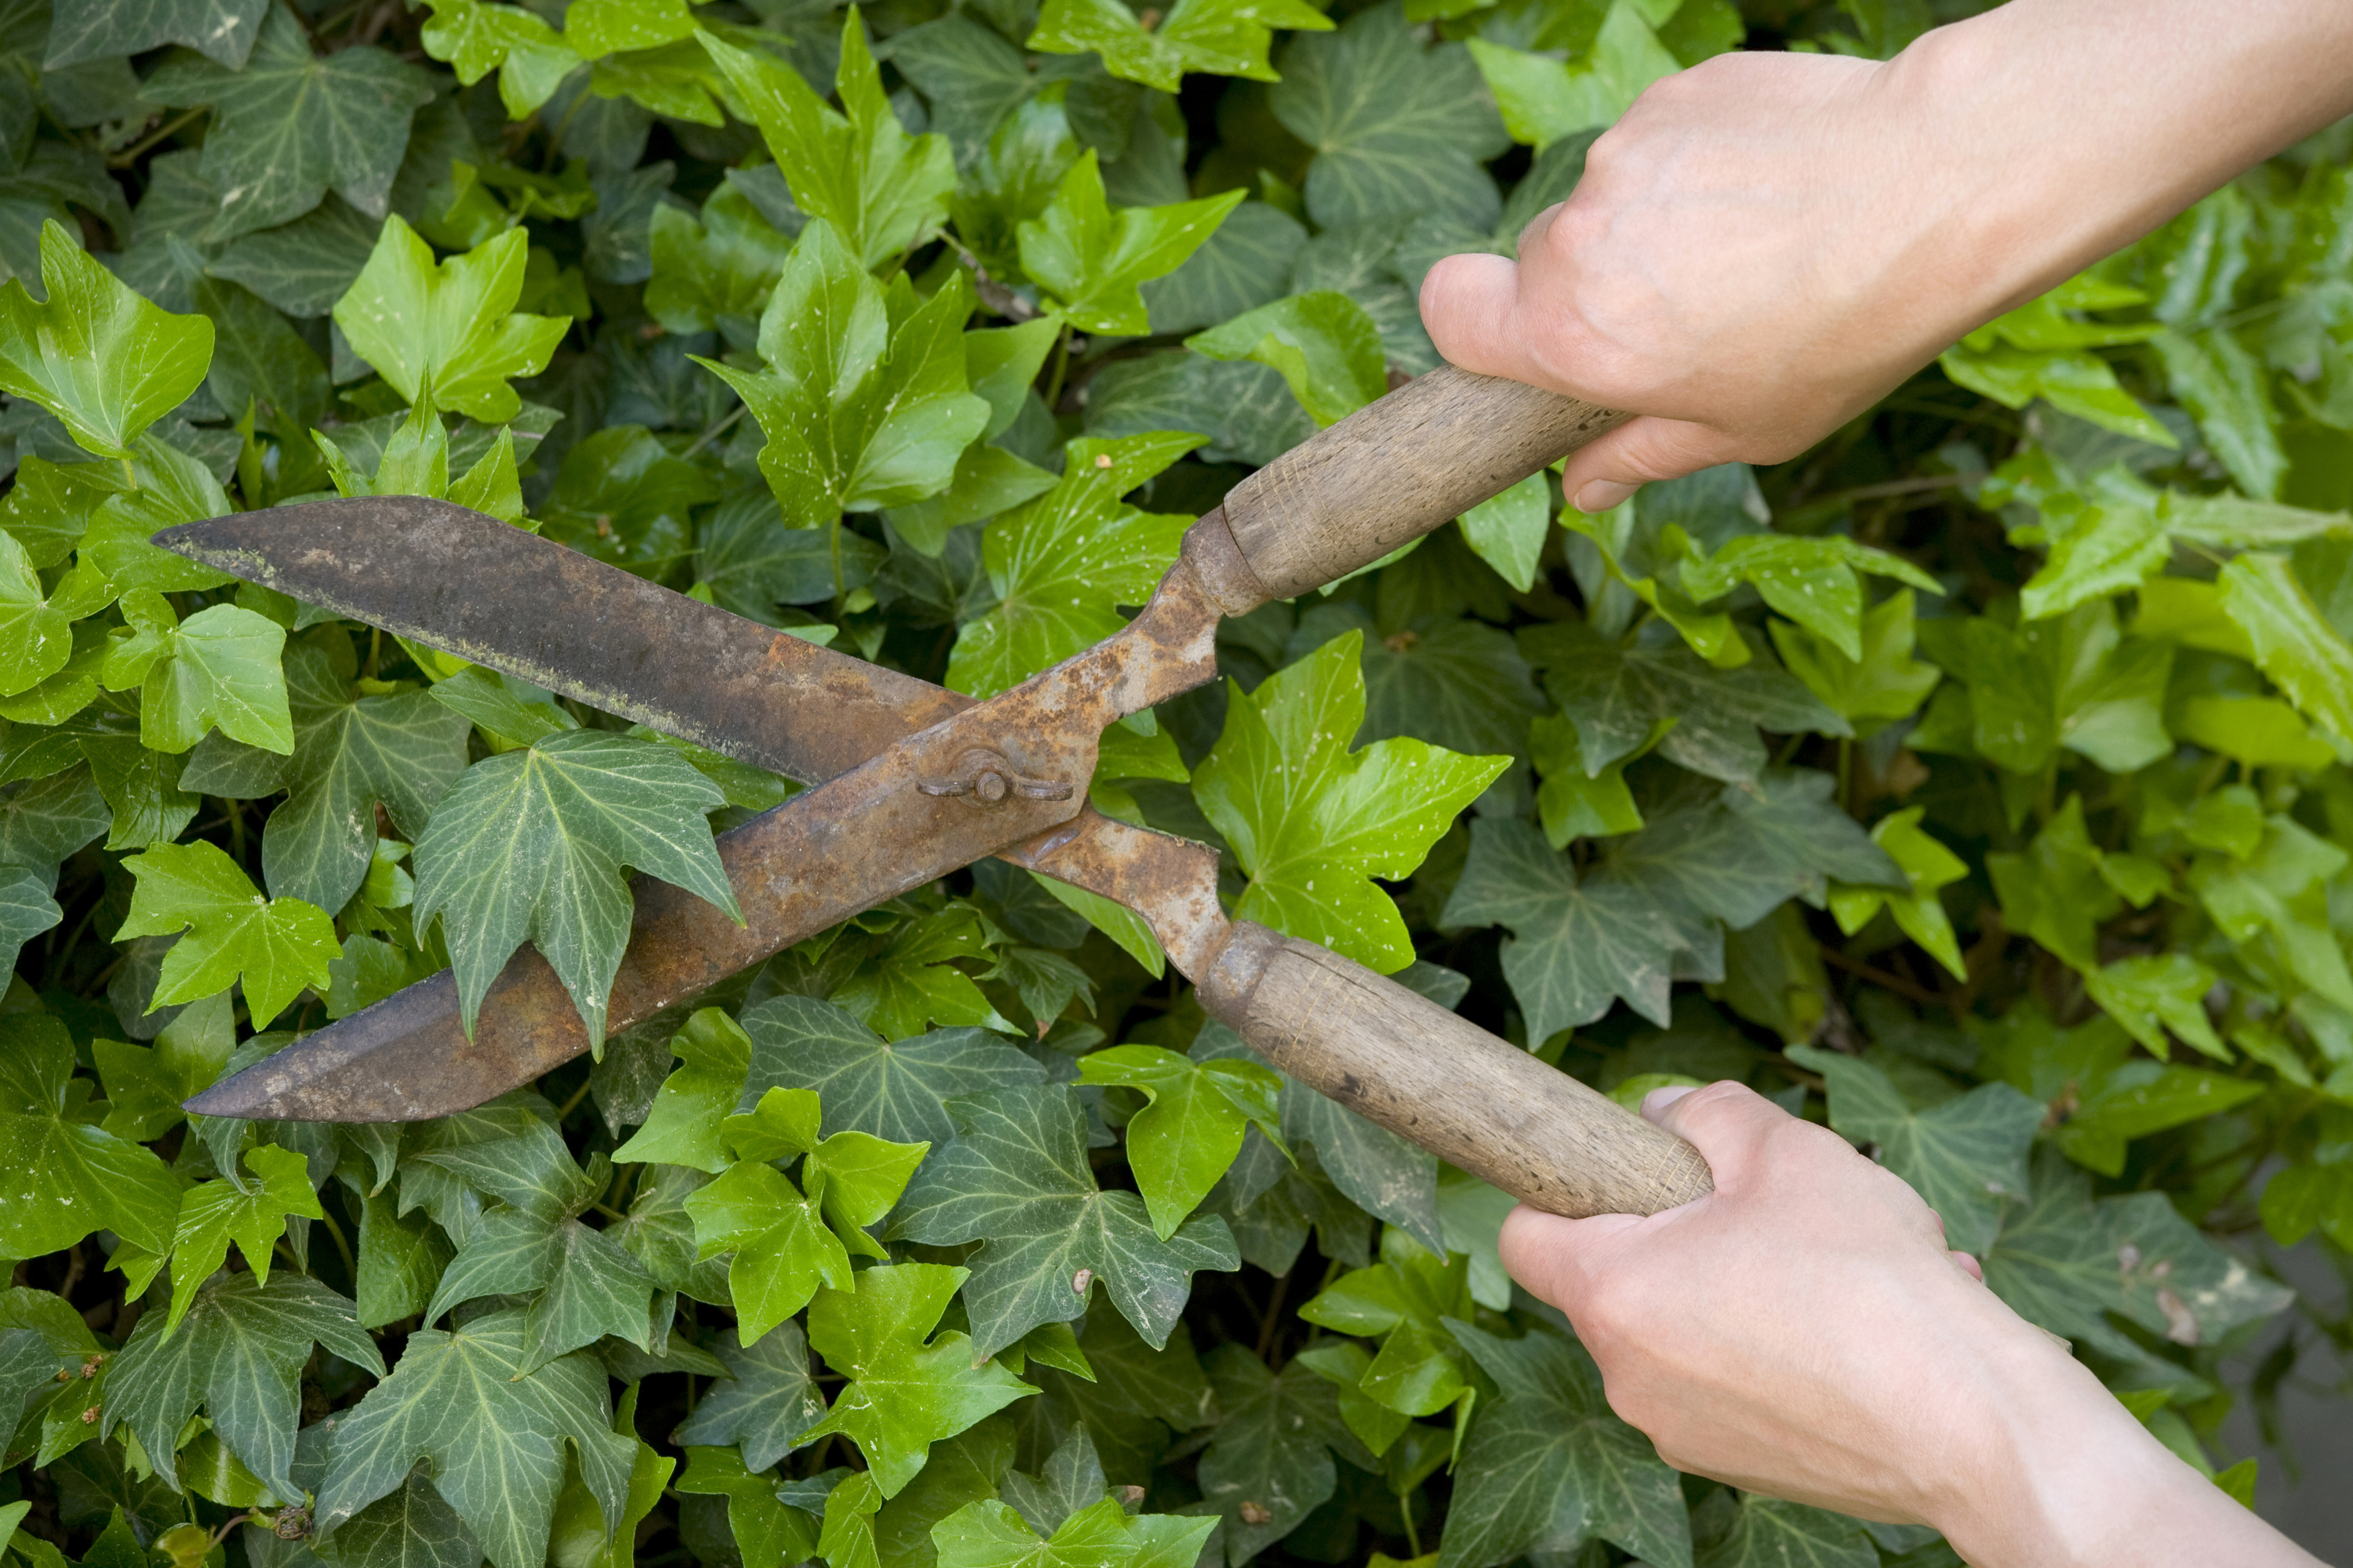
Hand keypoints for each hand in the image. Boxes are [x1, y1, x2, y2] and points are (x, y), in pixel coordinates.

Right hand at [1420, 0, 2352, 514]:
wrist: (1937, 191)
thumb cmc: (1843, 330)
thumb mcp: (1746, 429)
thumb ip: (1643, 454)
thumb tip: (1584, 490)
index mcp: (1574, 333)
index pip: (1447, 310)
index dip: (1472, 328)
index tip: (1525, 342)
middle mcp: (1579, 238)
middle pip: (1543, 261)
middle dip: (1598, 286)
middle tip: (1690, 311)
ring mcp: (1624, 156)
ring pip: (1609, 200)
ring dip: (1655, 225)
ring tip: (1752, 248)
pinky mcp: (1674, 97)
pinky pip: (1660, 142)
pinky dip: (1699, 168)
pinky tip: (1772, 191)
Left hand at [1500, 1082, 2323, 1567]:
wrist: (1973, 1425)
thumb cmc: (1869, 1282)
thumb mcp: (1787, 1151)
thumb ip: (1708, 1115)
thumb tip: (1665, 1115)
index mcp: (1614, 1295)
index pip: (1525, 1234)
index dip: (1566, 1187)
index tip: (1626, 1172)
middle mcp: (1629, 1378)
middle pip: (1622, 1279)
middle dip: (1688, 1233)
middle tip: (1773, 1211)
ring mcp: (1682, 1433)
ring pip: (1694, 1327)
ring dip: (1753, 1284)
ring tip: (1848, 1266)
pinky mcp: (1744, 1467)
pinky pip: (1745, 1380)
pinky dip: (1792, 1344)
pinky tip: (1872, 1320)